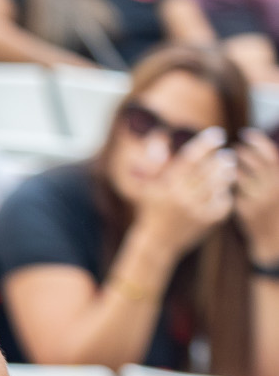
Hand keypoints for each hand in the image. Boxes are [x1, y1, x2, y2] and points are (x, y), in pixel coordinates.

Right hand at [129, 128, 236, 254]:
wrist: (157, 241)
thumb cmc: (151, 208)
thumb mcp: (147, 185)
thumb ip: (155, 163)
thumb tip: (159, 140)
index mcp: (166, 184)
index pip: (189, 157)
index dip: (204, 144)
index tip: (216, 134)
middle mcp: (181, 196)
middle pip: (207, 170)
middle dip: (220, 159)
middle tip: (228, 154)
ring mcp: (196, 209)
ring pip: (217, 184)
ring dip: (226, 173)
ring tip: (228, 167)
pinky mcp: (207, 220)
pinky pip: (222, 201)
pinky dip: (225, 193)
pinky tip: (224, 188)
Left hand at [236, 128, 278, 259]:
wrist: (275, 240)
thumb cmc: (277, 209)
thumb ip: (275, 171)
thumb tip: (265, 147)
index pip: (271, 154)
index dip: (258, 141)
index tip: (245, 133)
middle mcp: (274, 189)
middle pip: (253, 162)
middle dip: (241, 152)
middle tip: (233, 148)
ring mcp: (260, 200)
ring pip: (240, 176)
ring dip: (230, 166)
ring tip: (227, 162)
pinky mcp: (247, 211)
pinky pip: (232, 190)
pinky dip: (227, 183)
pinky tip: (223, 179)